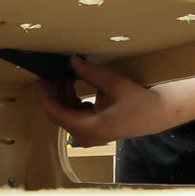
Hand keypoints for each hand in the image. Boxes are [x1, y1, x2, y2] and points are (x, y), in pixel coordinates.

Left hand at [34, 56, 162, 146]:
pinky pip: (73, 112)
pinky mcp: (91, 128)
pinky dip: (70, 97)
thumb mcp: (114, 84)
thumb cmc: (138, 101)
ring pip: (65, 112)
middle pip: (58, 113)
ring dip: (60, 93)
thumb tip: (71, 61)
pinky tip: (70, 81)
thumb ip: (90, 73)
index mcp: (88, 127)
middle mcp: (84, 135)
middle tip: (47, 71)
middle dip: (52, 91)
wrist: (156, 114)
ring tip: (60, 73)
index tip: (38, 79)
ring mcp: (87, 134)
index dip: (44, 96)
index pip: (56, 113)